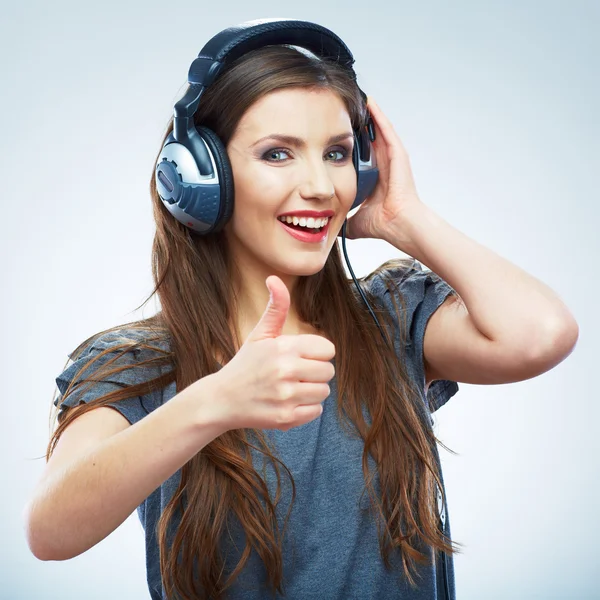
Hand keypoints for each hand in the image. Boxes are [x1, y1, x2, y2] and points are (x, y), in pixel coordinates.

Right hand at [212, 276, 335, 431]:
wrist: (221, 400)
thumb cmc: (245, 364)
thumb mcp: (259, 334)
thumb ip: (276, 308)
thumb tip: (274, 278)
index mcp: (283, 347)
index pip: (327, 349)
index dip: (315, 353)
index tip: (299, 357)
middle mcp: (285, 370)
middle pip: (328, 371)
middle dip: (314, 372)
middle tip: (294, 374)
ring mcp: (285, 396)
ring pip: (324, 392)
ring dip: (311, 391)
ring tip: (290, 388)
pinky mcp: (285, 417)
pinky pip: (316, 411)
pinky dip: (305, 409)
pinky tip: (287, 402)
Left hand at [344, 97, 424, 239]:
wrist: (399, 225)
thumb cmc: (384, 224)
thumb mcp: (356, 219)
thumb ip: (343, 220)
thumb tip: (329, 228)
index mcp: (375, 178)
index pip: (361, 155)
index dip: (350, 143)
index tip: (337, 133)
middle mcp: (384, 166)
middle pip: (369, 139)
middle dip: (358, 124)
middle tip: (344, 109)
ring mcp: (393, 158)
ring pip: (378, 130)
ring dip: (368, 115)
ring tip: (356, 97)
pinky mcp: (398, 154)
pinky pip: (386, 130)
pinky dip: (378, 116)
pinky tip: (370, 102)